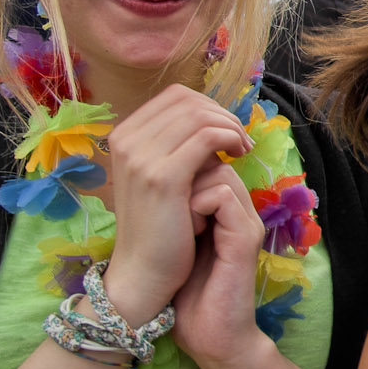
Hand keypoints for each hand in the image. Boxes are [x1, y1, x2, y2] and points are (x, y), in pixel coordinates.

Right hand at [101, 85, 251, 323]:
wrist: (144, 271)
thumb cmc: (161, 225)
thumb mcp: (162, 175)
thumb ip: (177, 145)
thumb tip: (213, 120)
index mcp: (124, 135)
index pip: (175, 96)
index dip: (208, 106)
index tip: (227, 130)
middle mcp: (126, 140)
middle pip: (189, 101)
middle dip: (223, 115)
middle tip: (242, 140)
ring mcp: (141, 158)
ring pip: (200, 115)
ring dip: (231, 127)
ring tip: (243, 149)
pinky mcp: (163, 177)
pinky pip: (208, 137)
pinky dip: (230, 139)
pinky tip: (238, 156)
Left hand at [172, 162, 275, 368]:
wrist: (210, 335)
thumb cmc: (190, 297)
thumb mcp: (180, 243)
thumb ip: (179, 211)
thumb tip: (154, 181)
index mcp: (229, 212)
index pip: (210, 164)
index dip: (183, 170)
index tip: (164, 201)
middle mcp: (242, 212)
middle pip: (214, 163)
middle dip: (184, 177)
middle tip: (172, 211)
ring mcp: (247, 223)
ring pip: (218, 173)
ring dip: (187, 190)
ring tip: (179, 221)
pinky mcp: (245, 237)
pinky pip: (220, 195)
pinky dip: (195, 205)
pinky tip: (186, 229)